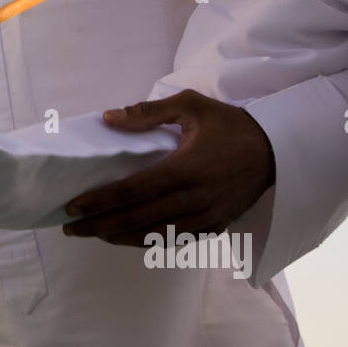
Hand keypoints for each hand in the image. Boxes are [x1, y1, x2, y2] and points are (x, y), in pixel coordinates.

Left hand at [62, 89, 274, 244]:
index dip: (99, 201)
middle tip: (71, 229)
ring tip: (94, 234)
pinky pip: (175, 240)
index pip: (131, 191)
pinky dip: (148, 241)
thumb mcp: (190, 106)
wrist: (276, 150)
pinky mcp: (216, 226)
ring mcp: (206, 217)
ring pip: (154, 235)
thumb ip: (147, 112)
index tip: (73, 207)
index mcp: (184, 168)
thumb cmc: (229, 124)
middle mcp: (193, 198)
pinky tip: (128, 238)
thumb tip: (108, 117)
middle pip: (136, 219)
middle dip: (99, 226)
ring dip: (120, 237)